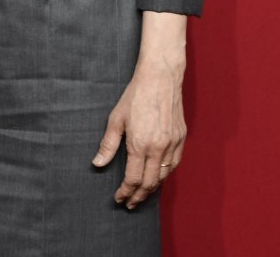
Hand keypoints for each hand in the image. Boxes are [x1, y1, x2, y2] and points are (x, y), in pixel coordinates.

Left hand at [92, 59, 186, 208]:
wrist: (161, 77)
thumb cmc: (136, 95)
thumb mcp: (116, 119)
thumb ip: (108, 145)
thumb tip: (98, 164)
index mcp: (140, 144)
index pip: (133, 179)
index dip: (125, 192)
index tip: (119, 198)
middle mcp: (158, 147)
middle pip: (149, 183)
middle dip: (138, 197)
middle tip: (130, 203)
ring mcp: (172, 143)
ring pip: (164, 176)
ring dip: (152, 188)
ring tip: (142, 194)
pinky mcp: (181, 137)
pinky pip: (175, 164)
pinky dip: (165, 175)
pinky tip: (158, 176)